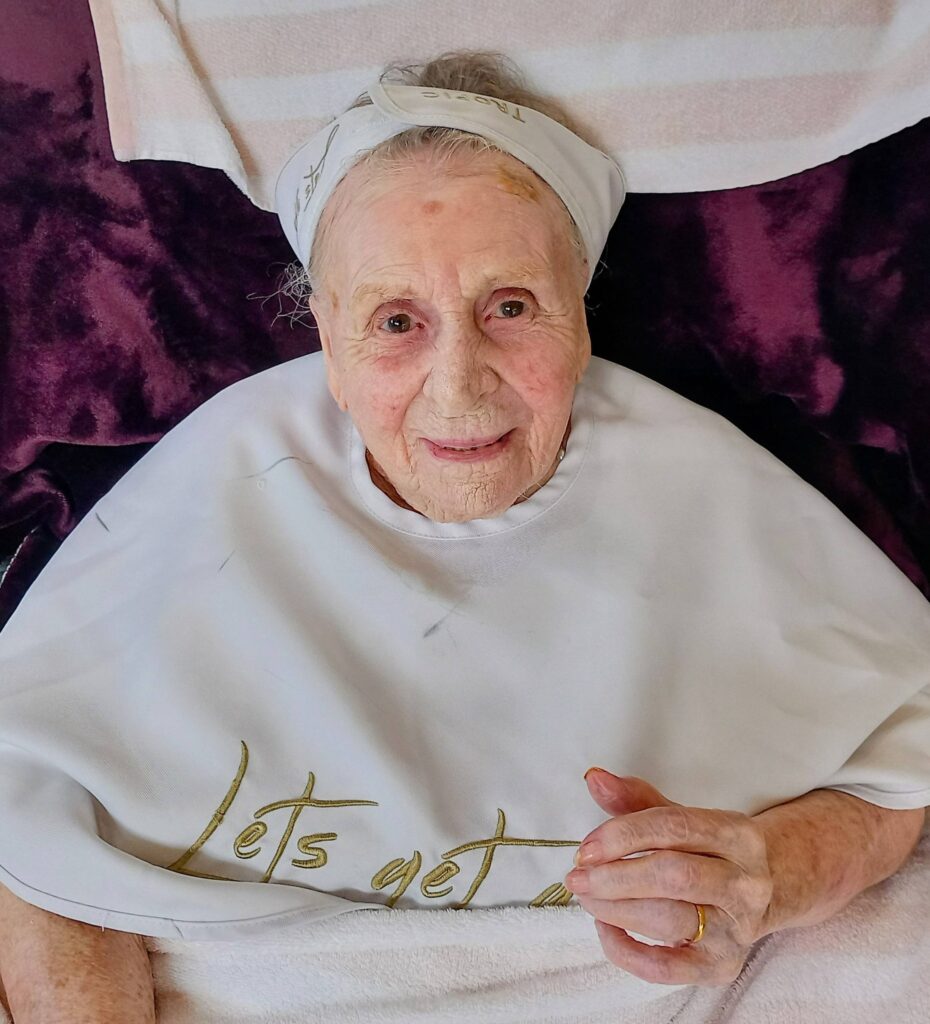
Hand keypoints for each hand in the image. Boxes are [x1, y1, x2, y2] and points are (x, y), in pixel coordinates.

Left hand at [563, 769, 773, 986]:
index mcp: (738, 834)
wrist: (764, 892)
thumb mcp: (680, 818)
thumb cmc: (707, 850)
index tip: (586, 847)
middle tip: (577, 876)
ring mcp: (737, 930)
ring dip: (615, 909)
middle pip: (674, 876)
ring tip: (586, 897)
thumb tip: (594, 779)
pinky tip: (605, 929)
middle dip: (615, 877)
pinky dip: (627, 952)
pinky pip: (667, 969)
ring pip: (669, 920)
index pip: (675, 827)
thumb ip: (635, 800)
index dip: (624, 834)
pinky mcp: (721, 967)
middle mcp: (746, 883)